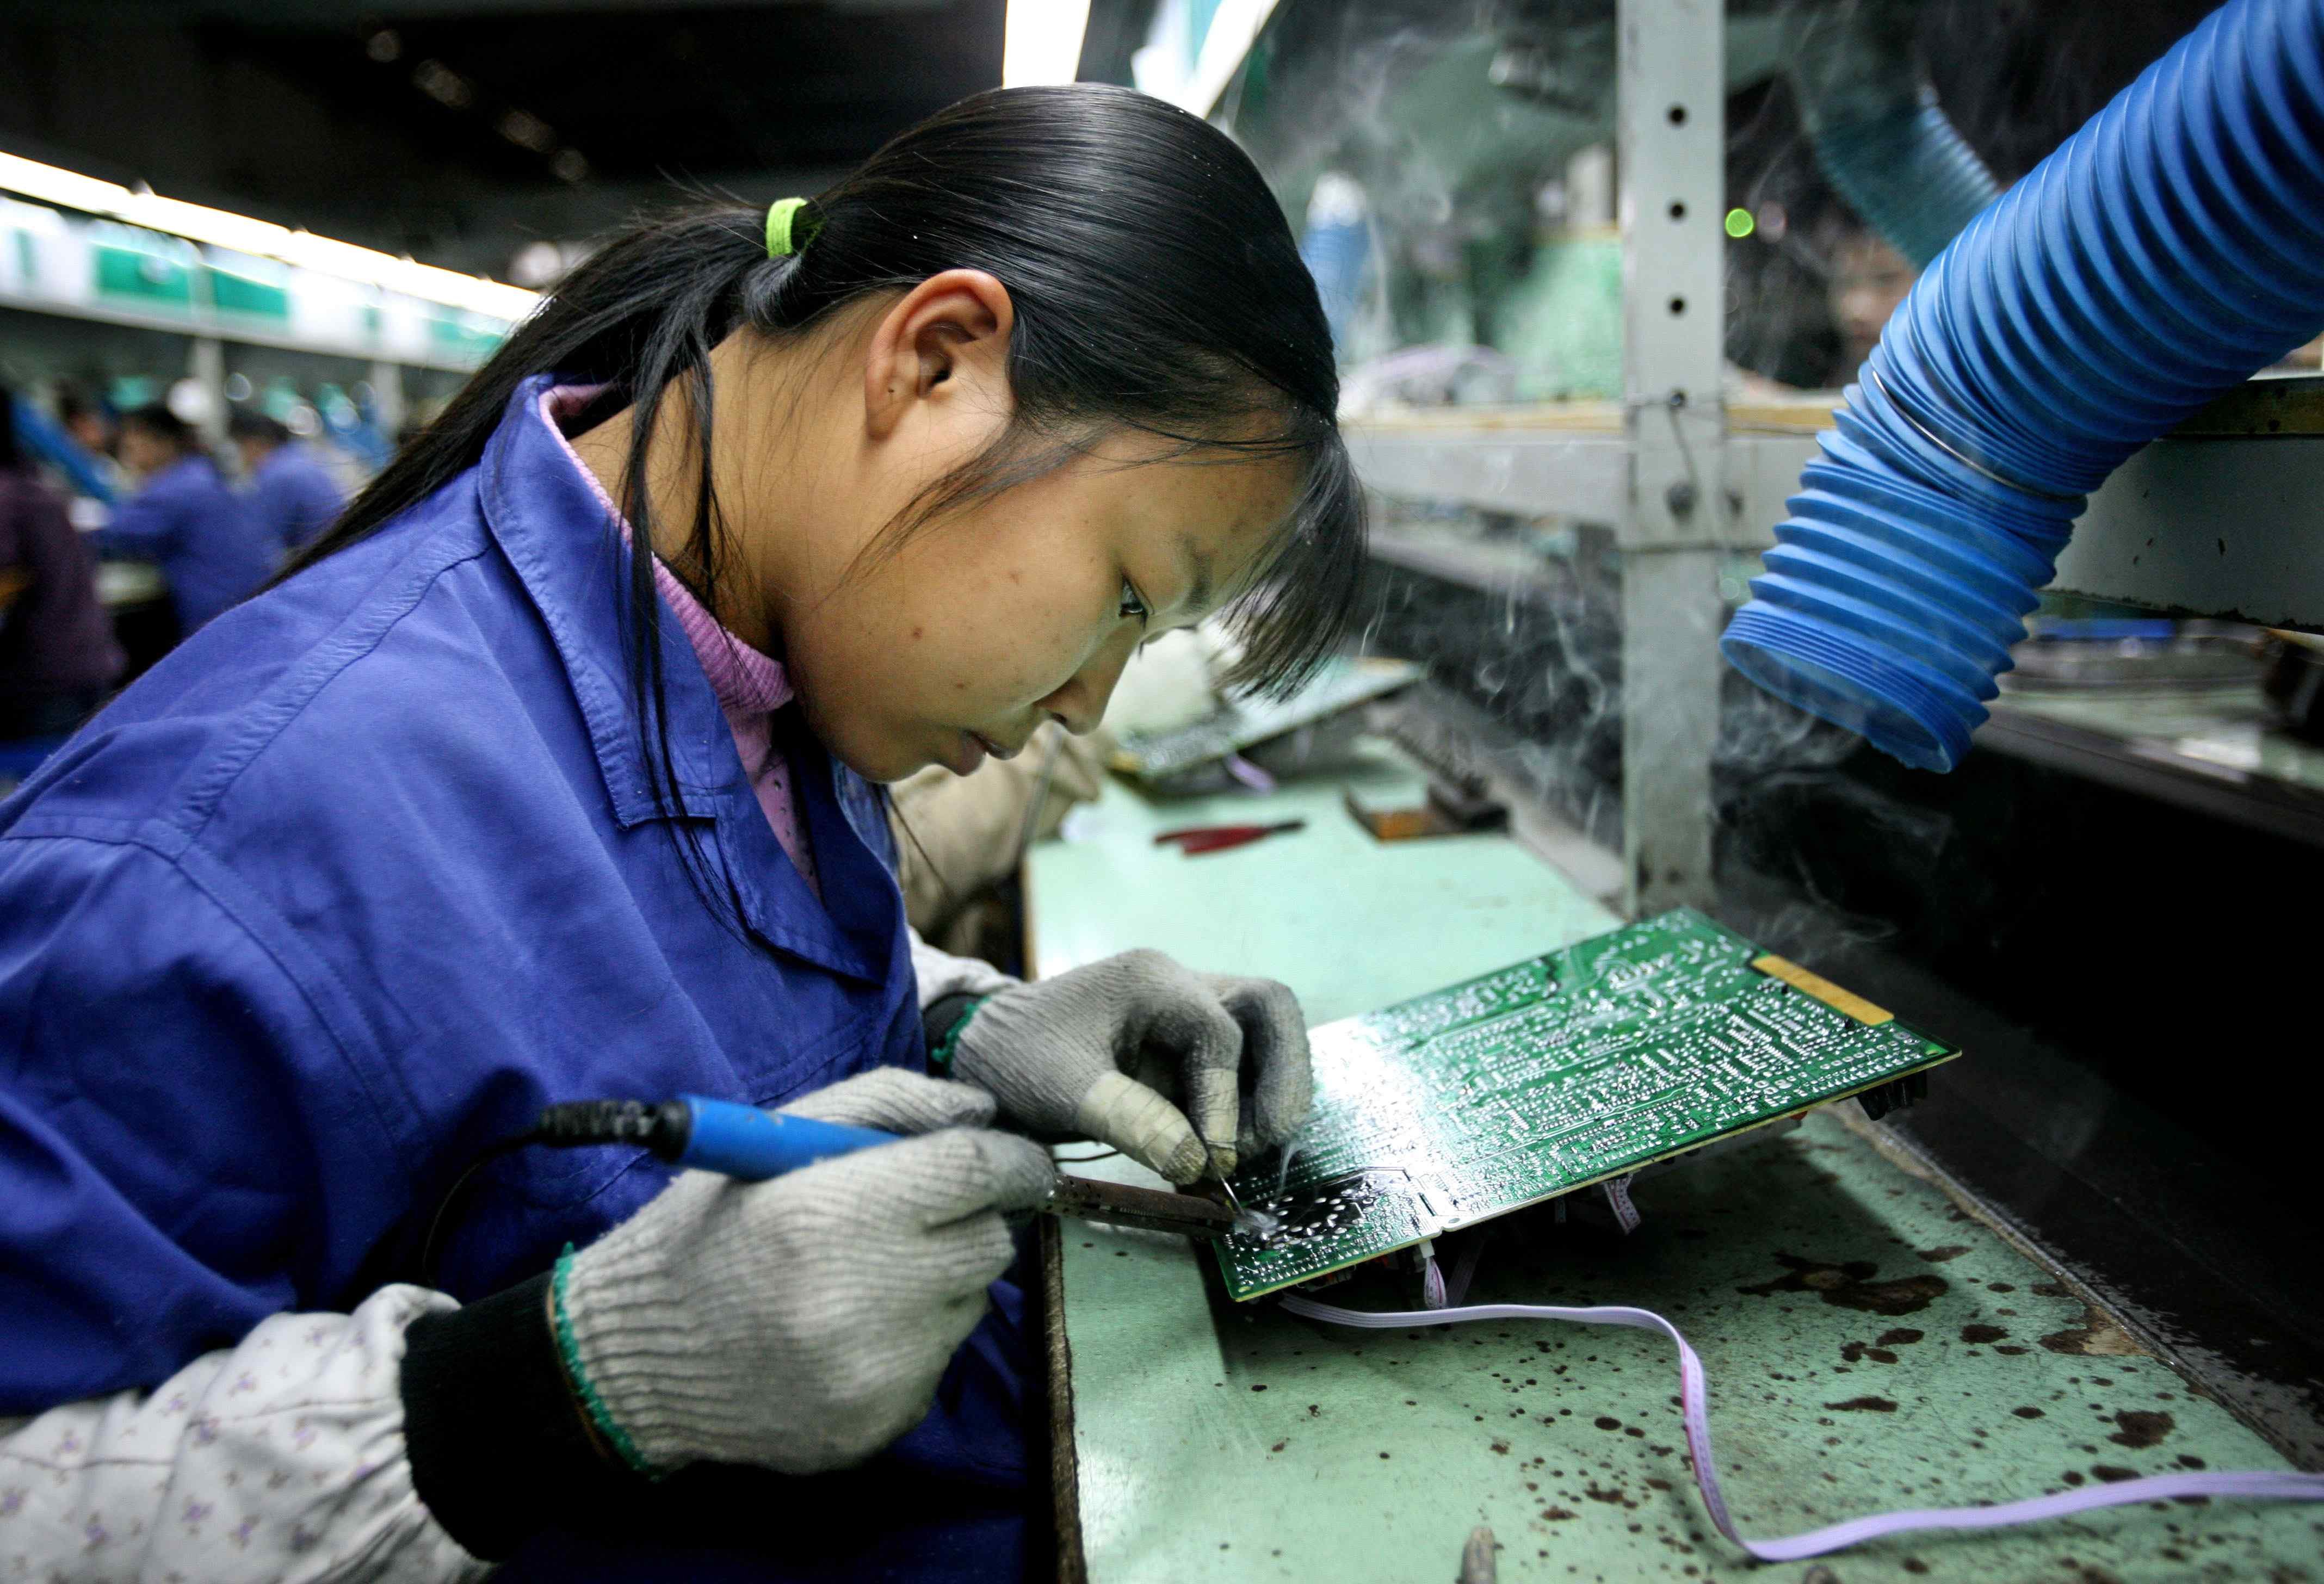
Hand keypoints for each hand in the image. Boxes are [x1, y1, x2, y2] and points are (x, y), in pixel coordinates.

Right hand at [559, 1069, 1053, 1474]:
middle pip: (990, 1242)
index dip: (1011, 1157)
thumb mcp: (778, 1136)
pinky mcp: (877, 1425)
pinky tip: (849, 1330)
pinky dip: (913, 1339)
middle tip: (918, 1214)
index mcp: (827, 1213)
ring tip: (863, 1276)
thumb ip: (886, 1102)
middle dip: (970, 1217)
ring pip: (970, 1304)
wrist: (636, 1357)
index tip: (1013, 1156)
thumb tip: (981, 1111)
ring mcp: (874, 1374)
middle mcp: (859, 1300)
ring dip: (938, 1280)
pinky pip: (939, 1364)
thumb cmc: (710, 1229)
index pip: (974, 1173)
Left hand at [948, 950, 1311, 1183]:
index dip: (1225, 1100)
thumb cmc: (1015, 1059)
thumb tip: (1198, 1162)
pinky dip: (1245, 1109)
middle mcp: (1182, 987)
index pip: (1220, 1034)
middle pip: (1269, 1011)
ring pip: (1266, 1038)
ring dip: (1269, 1097)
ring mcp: (1188, 1015)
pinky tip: (1224, 1152)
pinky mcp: (1185, 1049)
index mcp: (1152, 981)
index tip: (1211, 1159)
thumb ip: (1132, 1121)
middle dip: (1284, 1079)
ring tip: (1241, 1156)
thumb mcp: (1063, 1091)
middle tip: (1264, 1144)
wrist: (981, 1053)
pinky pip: (1242, 1069)